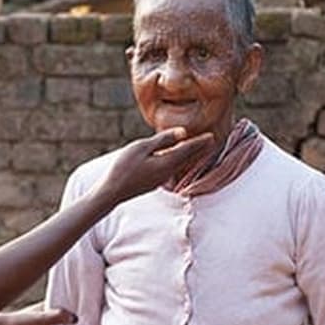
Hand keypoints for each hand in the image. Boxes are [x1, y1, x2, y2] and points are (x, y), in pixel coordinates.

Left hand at [0, 303, 75, 324]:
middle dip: (80, 322)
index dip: (80, 306)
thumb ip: (55, 317)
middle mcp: (51, 318)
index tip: (94, 307)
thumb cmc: (18, 322)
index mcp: (50, 307)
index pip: (69, 304)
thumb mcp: (39, 319)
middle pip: (68, 319)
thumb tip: (74, 318)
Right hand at [96, 127, 213, 206]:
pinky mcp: (154, 181)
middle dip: (198, 148)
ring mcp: (161, 179)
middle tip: (210, 140)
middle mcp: (168, 172)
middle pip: (187, 157)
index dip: (199, 142)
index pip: (188, 149)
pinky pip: (171, 167)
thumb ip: (163, 140)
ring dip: (189, 155)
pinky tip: (175, 156)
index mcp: (167, 162)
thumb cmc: (124, 167)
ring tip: (196, 147)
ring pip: (180, 163)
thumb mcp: (142, 148)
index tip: (212, 135)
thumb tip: (183, 132)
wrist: (112, 192)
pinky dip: (178, 160)